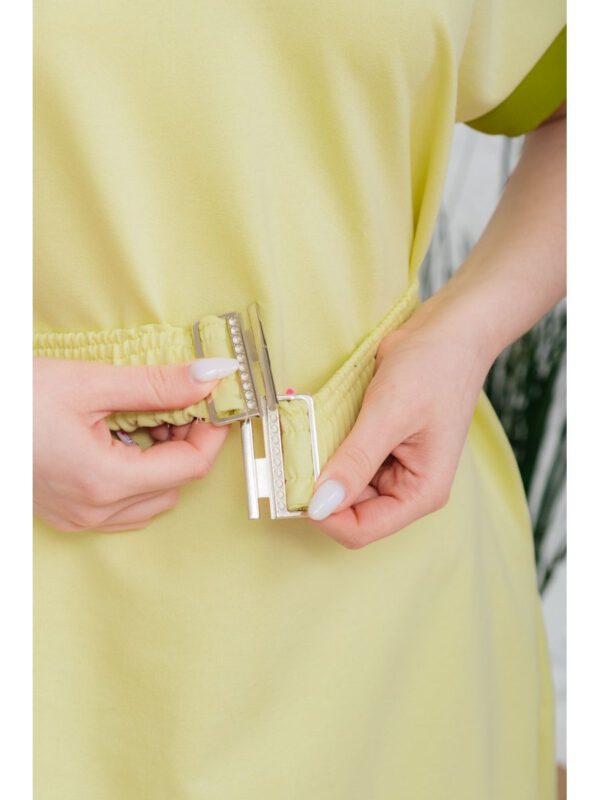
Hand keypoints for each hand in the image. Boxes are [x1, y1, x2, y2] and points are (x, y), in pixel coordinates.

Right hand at [33, 356, 237, 531]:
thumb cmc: (14, 398)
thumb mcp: (89, 382)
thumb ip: (156, 383)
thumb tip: (211, 375)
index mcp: (104, 481)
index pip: (190, 467)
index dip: (211, 432)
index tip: (214, 401)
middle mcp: (95, 510)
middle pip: (175, 486)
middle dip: (187, 443)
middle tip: (177, 403)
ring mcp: (79, 517)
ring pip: (152, 500)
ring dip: (163, 461)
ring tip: (147, 418)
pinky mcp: (67, 513)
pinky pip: (124, 505)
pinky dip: (138, 475)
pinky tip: (122, 440)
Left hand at [306, 309, 491, 547]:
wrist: (449, 331)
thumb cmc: (433, 368)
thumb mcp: (389, 414)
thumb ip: (355, 461)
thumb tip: (320, 504)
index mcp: (421, 492)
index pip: (362, 529)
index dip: (325, 516)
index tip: (295, 487)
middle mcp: (406, 488)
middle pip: (349, 512)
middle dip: (319, 490)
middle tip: (293, 457)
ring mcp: (392, 469)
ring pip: (342, 487)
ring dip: (320, 468)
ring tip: (306, 438)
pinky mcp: (379, 449)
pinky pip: (345, 462)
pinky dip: (327, 450)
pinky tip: (319, 428)